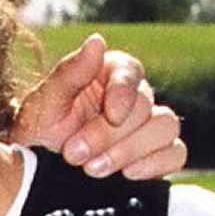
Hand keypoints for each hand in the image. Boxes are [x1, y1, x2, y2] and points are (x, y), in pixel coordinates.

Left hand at [11, 33, 185, 179]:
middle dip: (107, 135)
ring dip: (130, 150)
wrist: (37, 171)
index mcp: (105, 74)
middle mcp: (132, 96)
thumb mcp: (43, 104)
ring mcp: (147, 126)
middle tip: (74, 154)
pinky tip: (127, 175)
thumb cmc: (38, 131)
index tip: (112, 114)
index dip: (124, 92)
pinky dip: (156, 164)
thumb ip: (70, 73)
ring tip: (93, 169)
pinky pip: (176, 153)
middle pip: (144, 107)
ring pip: (165, 127)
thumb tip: (97, 40)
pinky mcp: (156, 155)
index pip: (130, 70)